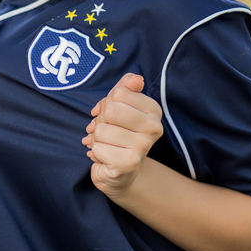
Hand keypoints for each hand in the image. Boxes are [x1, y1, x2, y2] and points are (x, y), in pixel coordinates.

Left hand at [82, 73, 162, 201]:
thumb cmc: (118, 133)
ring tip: (108, 145)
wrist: (121, 172)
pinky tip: (107, 157)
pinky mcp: (129, 163)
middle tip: (108, 131)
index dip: (108, 103)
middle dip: (101, 121)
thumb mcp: (120, 106)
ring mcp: (143, 146)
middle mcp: (154, 127)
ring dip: (97, 139)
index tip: (113, 115)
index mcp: (153, 109)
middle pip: (111, 111)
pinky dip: (96, 153)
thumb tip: (135, 79)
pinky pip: (98, 148)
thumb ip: (125, 88)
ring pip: (102, 130)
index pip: (119, 93)